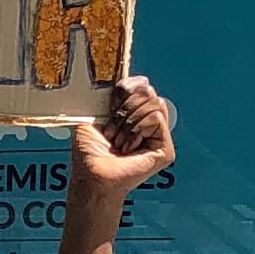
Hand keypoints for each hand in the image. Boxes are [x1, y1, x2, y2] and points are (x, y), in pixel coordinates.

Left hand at [68, 76, 175, 195]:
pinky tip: (129, 147)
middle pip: (148, 90)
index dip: (125, 89)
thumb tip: (130, 78)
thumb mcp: (94, 113)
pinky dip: (138, 129)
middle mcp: (147, 121)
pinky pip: (156, 118)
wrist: (92, 174)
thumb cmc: (89, 151)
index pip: (140, 84)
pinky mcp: (165, 147)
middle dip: (125, 108)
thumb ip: (110, 92)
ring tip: (119, 142)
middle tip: (112, 129)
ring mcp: (158, 134)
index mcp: (133, 112)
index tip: (110, 105)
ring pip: (154, 102)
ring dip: (129, 122)